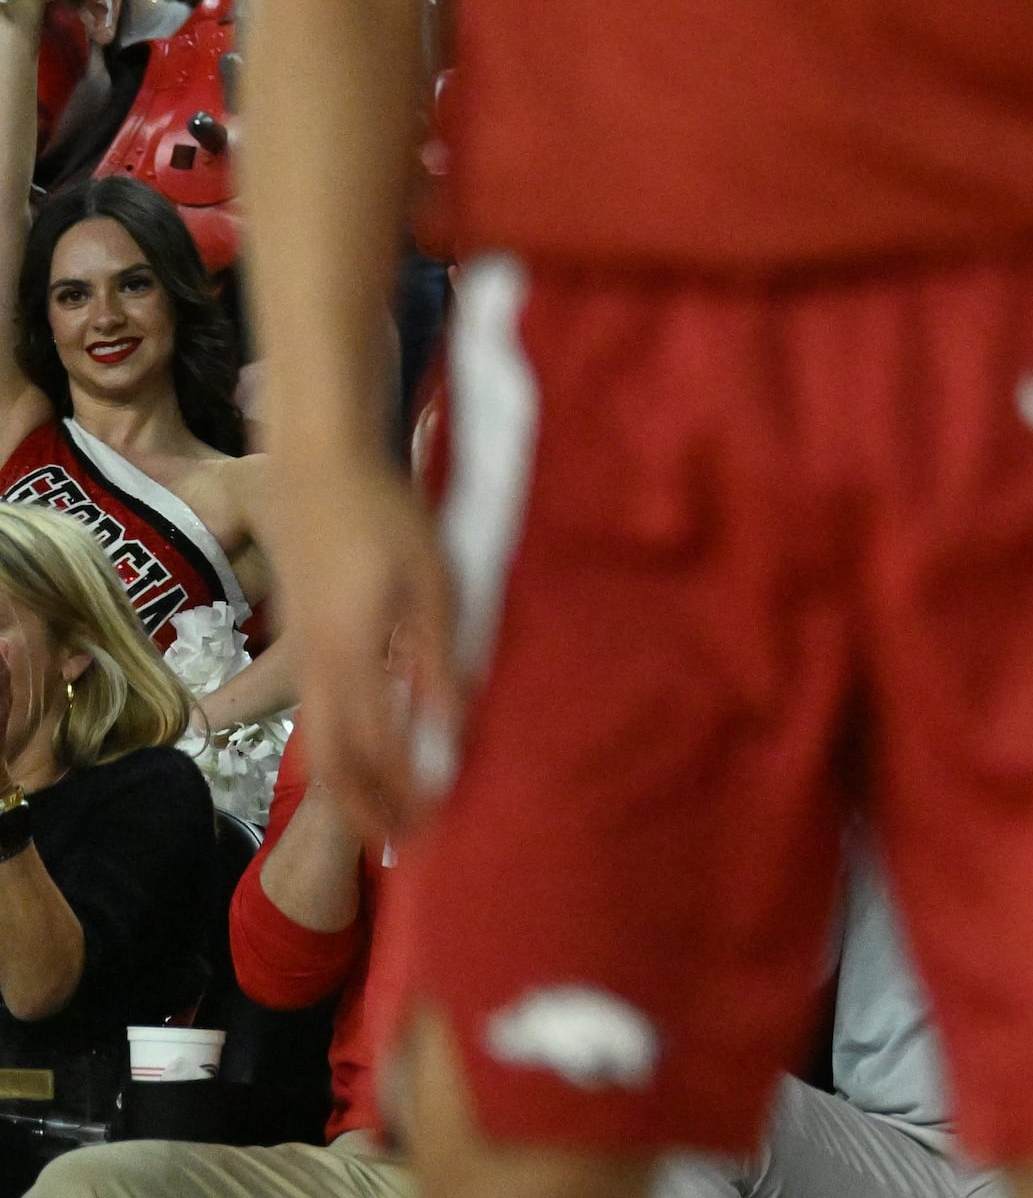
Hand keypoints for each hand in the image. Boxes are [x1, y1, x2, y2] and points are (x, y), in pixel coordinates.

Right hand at [259, 458, 456, 835]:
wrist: (319, 466)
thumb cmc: (388, 517)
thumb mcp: (433, 583)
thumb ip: (441, 657)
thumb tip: (454, 725)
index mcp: (352, 659)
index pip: (377, 752)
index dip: (404, 795)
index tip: (436, 828)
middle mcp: (318, 668)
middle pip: (336, 763)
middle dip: (368, 809)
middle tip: (406, 845)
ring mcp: (302, 653)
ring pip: (318, 742)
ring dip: (350, 785)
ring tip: (383, 816)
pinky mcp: (301, 638)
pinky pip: (314, 714)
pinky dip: (338, 750)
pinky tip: (366, 752)